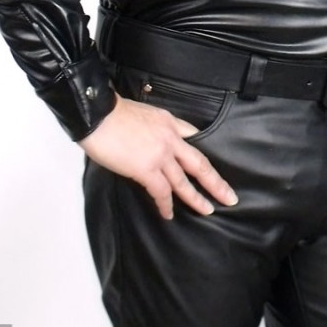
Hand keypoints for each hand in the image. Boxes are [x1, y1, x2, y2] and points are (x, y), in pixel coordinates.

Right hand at [79, 95, 238, 219]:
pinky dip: (165, 205)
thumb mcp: (143, 113)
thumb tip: (149, 143)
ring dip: (196, 198)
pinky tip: (168, 214)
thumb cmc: (111, 112)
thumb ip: (152, 129)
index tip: (213, 166)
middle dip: (216, 182)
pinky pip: (161, 192)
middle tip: (229, 197)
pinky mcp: (146, 169)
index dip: (203, 153)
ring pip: (184, 181)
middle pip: (200, 163)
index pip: (194, 138)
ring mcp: (160, 154)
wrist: (97, 114)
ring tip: (206, 210)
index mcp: (169, 122)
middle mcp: (170, 138)